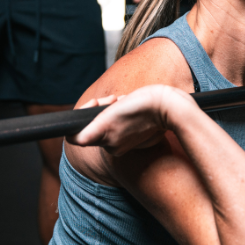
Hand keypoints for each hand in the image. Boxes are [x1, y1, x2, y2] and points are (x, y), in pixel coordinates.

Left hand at [69, 85, 197, 155]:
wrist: (168, 108)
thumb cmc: (143, 106)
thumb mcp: (113, 112)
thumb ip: (93, 129)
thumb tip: (77, 139)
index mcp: (103, 139)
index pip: (75, 138)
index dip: (79, 117)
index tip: (94, 103)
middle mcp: (110, 146)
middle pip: (91, 127)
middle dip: (99, 108)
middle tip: (113, 98)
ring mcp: (120, 145)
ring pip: (104, 126)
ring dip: (109, 110)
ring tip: (123, 100)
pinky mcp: (130, 142)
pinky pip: (116, 129)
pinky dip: (118, 116)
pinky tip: (128, 106)